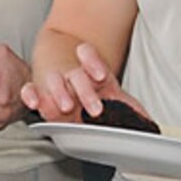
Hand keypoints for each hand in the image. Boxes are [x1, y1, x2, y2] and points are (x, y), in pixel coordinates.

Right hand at [21, 42, 136, 124]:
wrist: (68, 69)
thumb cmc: (94, 90)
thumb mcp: (114, 96)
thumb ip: (130, 108)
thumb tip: (149, 122)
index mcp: (92, 73)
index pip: (90, 59)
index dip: (94, 63)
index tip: (100, 75)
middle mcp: (73, 75)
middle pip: (76, 77)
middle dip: (83, 90)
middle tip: (94, 107)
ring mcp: (55, 82)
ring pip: (54, 83)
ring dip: (59, 94)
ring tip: (65, 106)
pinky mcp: (38, 91)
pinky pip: (31, 91)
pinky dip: (31, 95)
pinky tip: (34, 102)